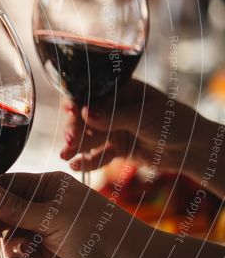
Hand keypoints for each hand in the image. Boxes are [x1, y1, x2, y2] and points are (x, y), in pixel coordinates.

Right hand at [0, 171, 147, 257]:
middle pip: (1, 212)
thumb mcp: (53, 216)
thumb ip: (17, 208)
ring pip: (9, 237)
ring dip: (7, 246)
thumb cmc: (97, 229)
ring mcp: (43, 233)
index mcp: (45, 187)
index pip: (4, 185)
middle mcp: (41, 207)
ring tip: (17, 253)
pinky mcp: (46, 257)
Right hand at [59, 79, 202, 174]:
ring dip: (76, 146)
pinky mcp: (117, 148)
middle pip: (86, 117)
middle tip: (69, 141)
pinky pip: (98, 155)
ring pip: (89, 137)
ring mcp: (114, 129)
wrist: (193, 149)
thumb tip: (85, 112)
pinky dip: (87, 161)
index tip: (70, 110)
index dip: (78, 101)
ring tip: (64, 156)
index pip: (93, 94)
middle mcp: (114, 109)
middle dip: (75, 128)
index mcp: (121, 91)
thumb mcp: (145, 116)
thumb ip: (114, 116)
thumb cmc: (175, 122)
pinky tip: (75, 166)